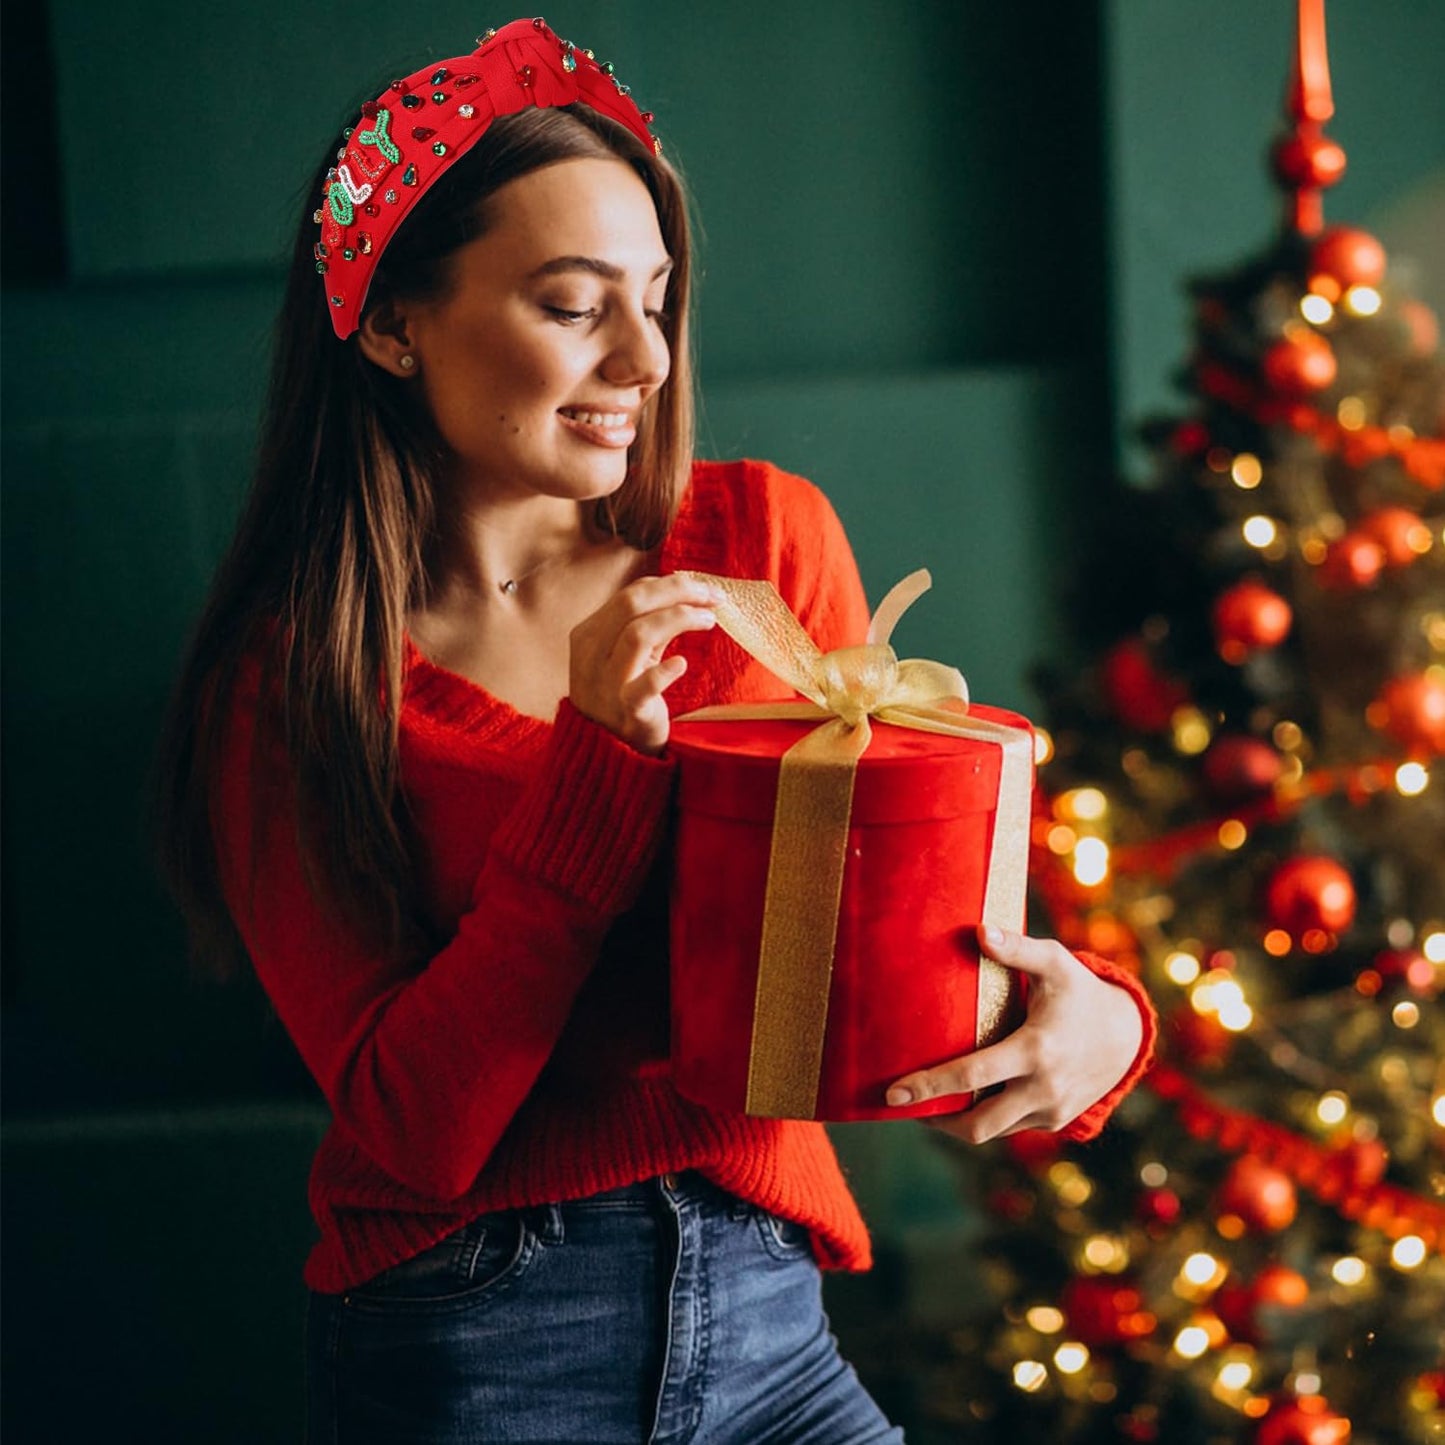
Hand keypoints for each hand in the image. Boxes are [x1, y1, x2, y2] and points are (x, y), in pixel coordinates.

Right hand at [569, 574, 720, 753]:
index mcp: (588, 634)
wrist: (606, 750)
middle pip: (633, 604)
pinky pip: (643, 686)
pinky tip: (683, 663)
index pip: (630, 595)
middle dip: (678, 591)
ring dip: (679, 618)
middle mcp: (591, 655)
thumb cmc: (623, 693)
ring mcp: (607, 684)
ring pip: (638, 634)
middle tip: (713, 596)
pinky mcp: (627, 712)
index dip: (670, 584)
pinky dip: (665, 672)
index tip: (703, 587)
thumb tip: (683, 584)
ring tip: (709, 620)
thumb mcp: (625, 653)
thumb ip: (644, 622)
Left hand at [885, 925, 1143, 1142]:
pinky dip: (982, 1119)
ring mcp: (1050, 1110)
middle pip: (978, 1124)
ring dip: (954, 1122)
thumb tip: (980, 931)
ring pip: (990, 1131)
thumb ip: (1017, 949)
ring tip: (921, 1102)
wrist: (1127, 1034)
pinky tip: (958, 1101)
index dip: (929, 1087)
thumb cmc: (1081, 992)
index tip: (893, 1093)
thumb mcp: (1055, 963)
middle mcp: (1043, 1088)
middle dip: (934, 1119)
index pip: (972, 1077)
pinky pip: (1009, 1127)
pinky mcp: (1055, 1120)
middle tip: (897, 1105)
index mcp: (1036, 1050)